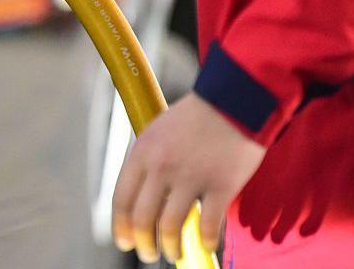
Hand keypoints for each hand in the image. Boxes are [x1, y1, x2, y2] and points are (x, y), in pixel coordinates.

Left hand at [112, 92, 266, 263]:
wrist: (232, 99)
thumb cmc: (195, 117)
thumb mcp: (158, 132)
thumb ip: (148, 163)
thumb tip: (142, 199)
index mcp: (141, 153)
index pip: (121, 200)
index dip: (121, 227)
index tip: (124, 242)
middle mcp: (161, 167)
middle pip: (142, 219)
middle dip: (143, 243)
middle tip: (149, 254)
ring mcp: (190, 177)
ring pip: (170, 227)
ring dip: (170, 247)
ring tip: (173, 253)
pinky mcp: (220, 184)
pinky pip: (207, 225)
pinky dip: (203, 241)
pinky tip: (204, 244)